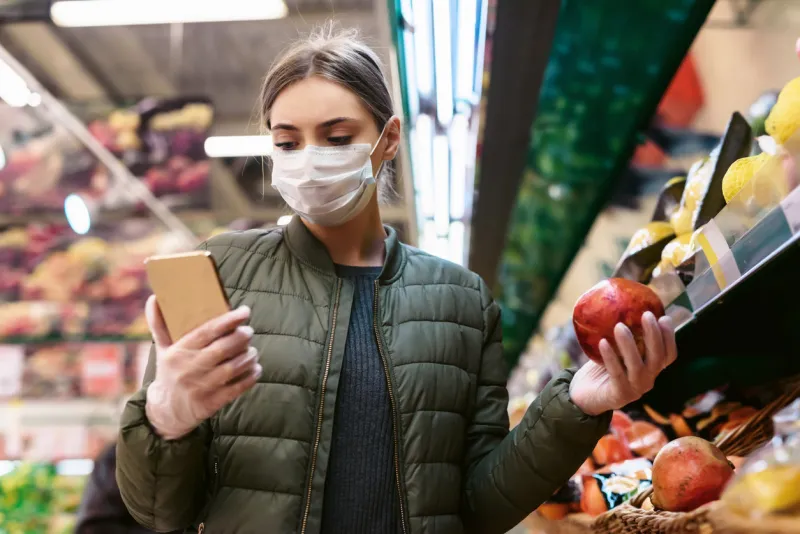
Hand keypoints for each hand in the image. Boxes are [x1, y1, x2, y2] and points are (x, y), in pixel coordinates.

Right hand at [144, 295, 261, 439]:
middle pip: (223, 349)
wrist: (166, 410)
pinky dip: (250, 377)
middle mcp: (189, 369)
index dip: (228, 320)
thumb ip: (159, 324)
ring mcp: (201, 387)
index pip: (206, 331)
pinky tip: (255, 368)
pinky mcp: (211, 403)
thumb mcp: (162, 349)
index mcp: (178, 352)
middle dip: (241, 337)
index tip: (244, 311)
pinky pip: (236, 388)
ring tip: (252, 350)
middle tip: (249, 331)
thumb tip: (153, 298)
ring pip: (232, 368)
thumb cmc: (169, 372)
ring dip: (248, 357)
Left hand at [569, 312, 676, 415]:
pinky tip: (603, 342)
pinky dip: (610, 357)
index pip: (669, 355)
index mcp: (650, 369)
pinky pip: (616, 373)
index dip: (670, 337)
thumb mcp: (615, 350)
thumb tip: (623, 303)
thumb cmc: (601, 369)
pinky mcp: (619, 395)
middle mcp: (647, 380)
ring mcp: (635, 389)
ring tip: (619, 326)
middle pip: (657, 358)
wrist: (582, 395)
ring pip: (638, 366)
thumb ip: (625, 335)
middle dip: (654, 335)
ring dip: (629, 345)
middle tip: (646, 315)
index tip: (664, 317)